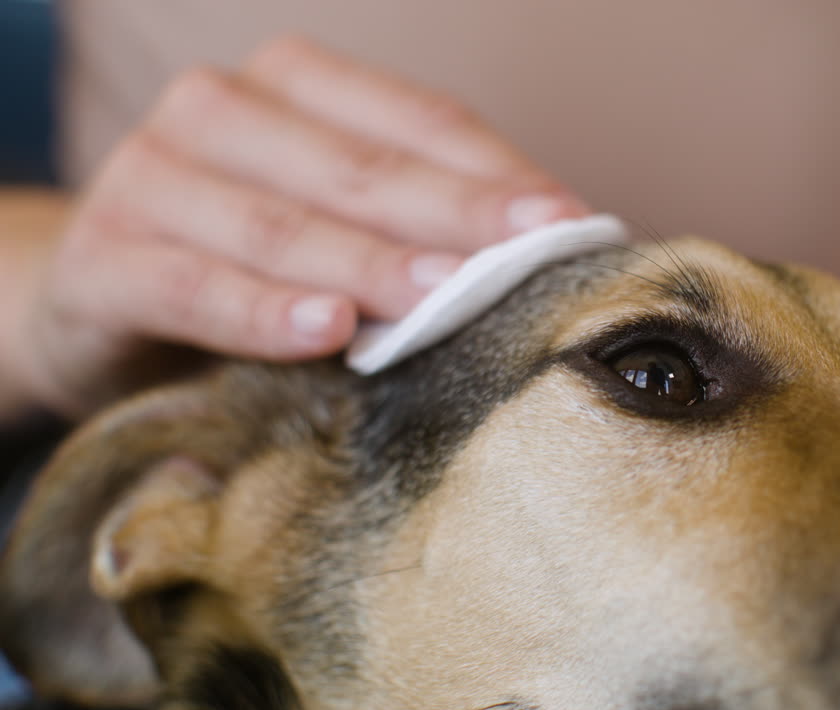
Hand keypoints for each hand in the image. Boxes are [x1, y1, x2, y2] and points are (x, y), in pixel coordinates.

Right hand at [6, 37, 585, 417]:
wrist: (107, 299)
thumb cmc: (254, 259)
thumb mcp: (342, 224)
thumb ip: (424, 223)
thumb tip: (552, 245)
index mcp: (296, 84)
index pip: (419, 123)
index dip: (498, 175)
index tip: (571, 225)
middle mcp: (220, 109)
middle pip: (363, 170)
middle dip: (454, 220)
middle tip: (527, 264)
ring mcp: (152, 176)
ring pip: (284, 226)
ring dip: (371, 266)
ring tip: (444, 301)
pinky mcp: (103, 260)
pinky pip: (194, 286)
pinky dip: (261, 310)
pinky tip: (324, 330)